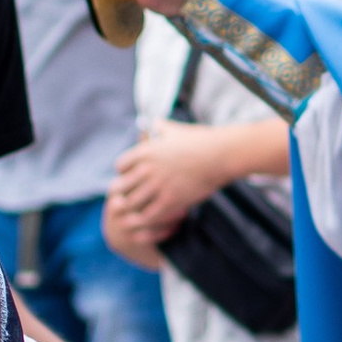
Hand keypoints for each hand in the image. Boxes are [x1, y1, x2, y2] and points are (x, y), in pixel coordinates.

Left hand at [104, 123, 231, 248]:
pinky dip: (146, 218)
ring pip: (131, 204)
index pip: (120, 166)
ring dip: (133, 208)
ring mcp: (157, 186)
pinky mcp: (170, 201)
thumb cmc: (201, 141)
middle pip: (120, 187)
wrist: (220, 155)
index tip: (131, 177)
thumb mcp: (175, 130)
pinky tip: (152, 218)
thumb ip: (160, 127)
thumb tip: (154, 123)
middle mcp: (147, 169)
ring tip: (136, 211)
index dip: (124, 173)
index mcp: (145, 151)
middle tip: (130, 197)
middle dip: (123, 192)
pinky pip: (148, 215)